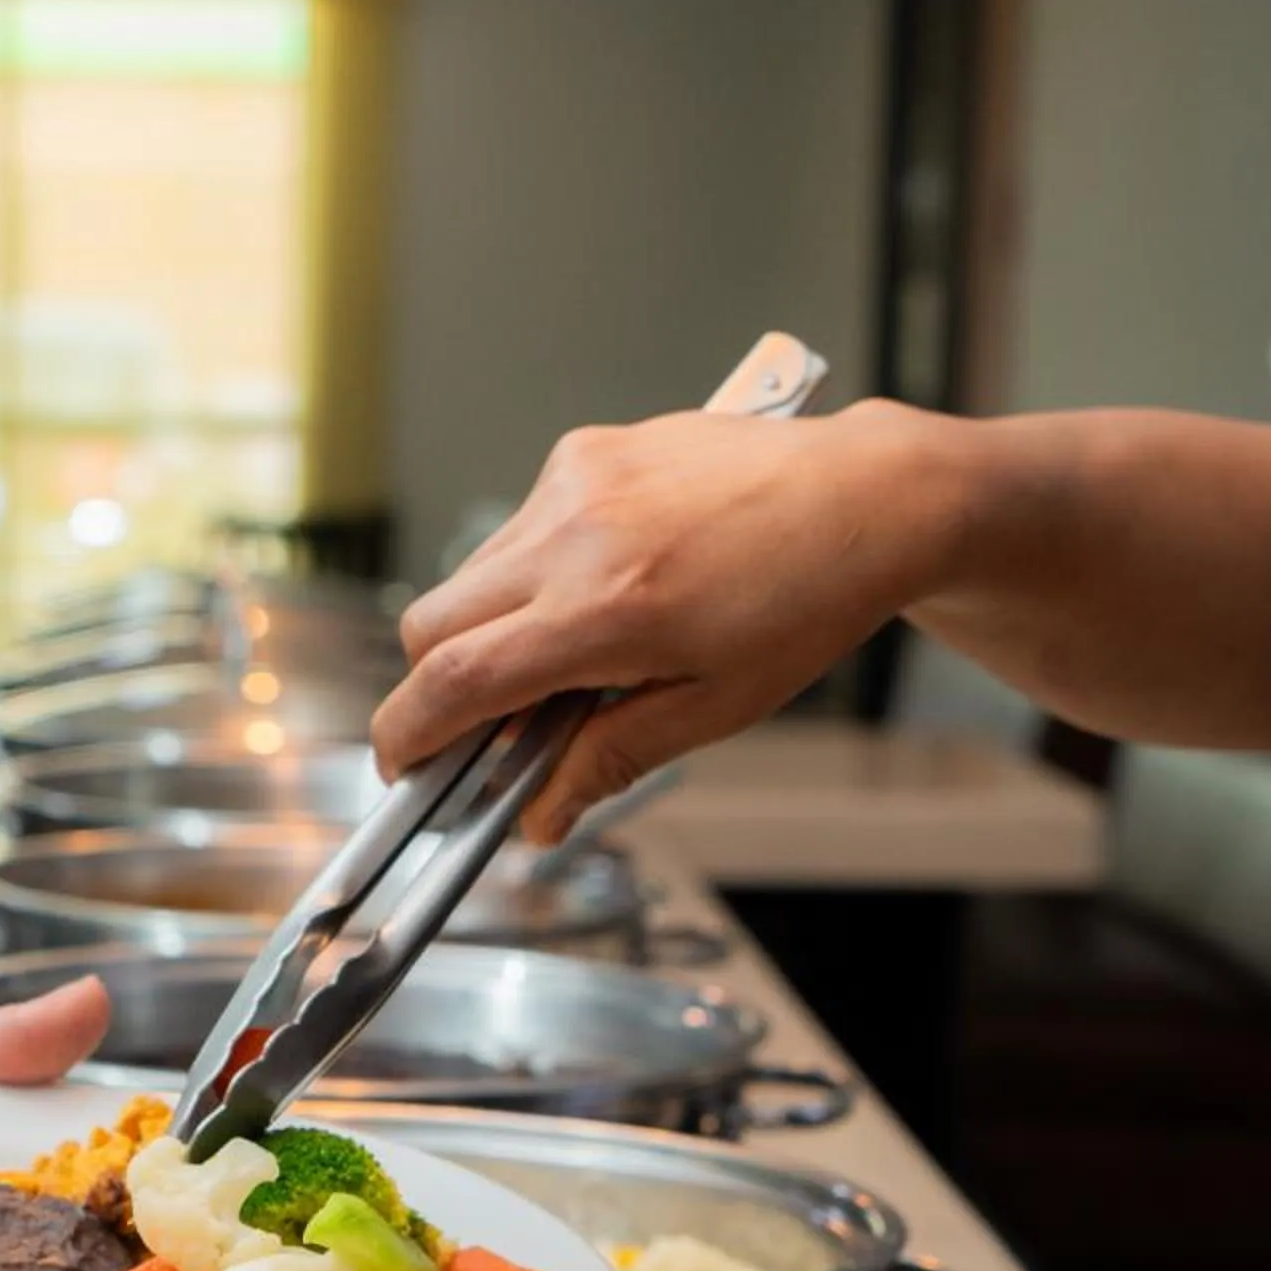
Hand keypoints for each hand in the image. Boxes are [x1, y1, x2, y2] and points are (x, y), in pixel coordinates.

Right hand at [373, 402, 938, 841]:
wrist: (867, 496)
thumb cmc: (806, 601)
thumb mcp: (713, 708)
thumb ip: (608, 761)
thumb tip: (538, 819)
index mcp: (604, 611)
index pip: (454, 679)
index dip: (408, 733)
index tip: (403, 765)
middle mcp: (572, 535)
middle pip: (432, 625)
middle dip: (438, 684)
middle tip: (486, 727)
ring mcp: (573, 482)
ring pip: (471, 576)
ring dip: (491, 628)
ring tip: (571, 655)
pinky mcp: (585, 451)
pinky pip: (519, 529)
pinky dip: (534, 573)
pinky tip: (605, 586)